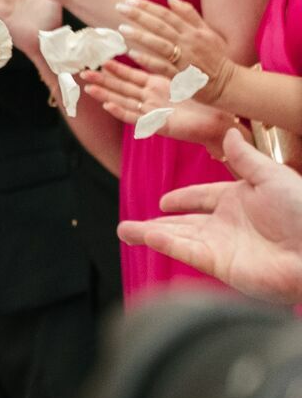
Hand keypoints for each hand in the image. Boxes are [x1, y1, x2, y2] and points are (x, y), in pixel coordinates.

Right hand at [83, 61, 238, 156]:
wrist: (221, 120)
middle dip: (102, 81)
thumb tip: (171, 41)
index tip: (101, 60)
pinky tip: (109, 106)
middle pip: (121, 88)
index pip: (131, 76)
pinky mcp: (158, 125)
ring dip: (105, 95)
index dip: (116, 69)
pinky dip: (122, 112)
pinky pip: (136, 118)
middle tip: (83, 73)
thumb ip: (176, 61)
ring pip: (124, 102)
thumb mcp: (189, 75)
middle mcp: (151, 99)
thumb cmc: (207, 100)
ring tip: (89, 89)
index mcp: (157, 86)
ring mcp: (153, 112)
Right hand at [116, 127, 301, 302]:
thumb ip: (245, 158)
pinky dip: (164, 244)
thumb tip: (229, 132)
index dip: (183, 199)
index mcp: (241, 200)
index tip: (163, 201)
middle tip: (128, 225)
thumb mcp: (273, 176)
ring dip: (149, 235)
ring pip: (177, 239)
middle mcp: (228, 225)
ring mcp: (221, 246)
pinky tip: (146, 236)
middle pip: (183, 224)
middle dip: (154, 224)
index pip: (203, 198)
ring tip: (124, 232)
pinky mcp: (219, 265)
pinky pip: (185, 251)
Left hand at [118, 0, 235, 95]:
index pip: (167, 14)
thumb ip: (188, 14)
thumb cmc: (215, 57)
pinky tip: (132, 54)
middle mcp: (189, 42)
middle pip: (161, 26)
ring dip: (141, 36)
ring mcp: (185, 59)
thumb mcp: (207, 32)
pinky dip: (148, 60)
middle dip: (140, 15)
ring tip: (122, 29)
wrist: (227, 83)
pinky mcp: (181, 75)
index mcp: (194, 31)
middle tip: (119, 8)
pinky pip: (162, 66)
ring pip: (160, 44)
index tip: (130, 1)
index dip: (148, 7)